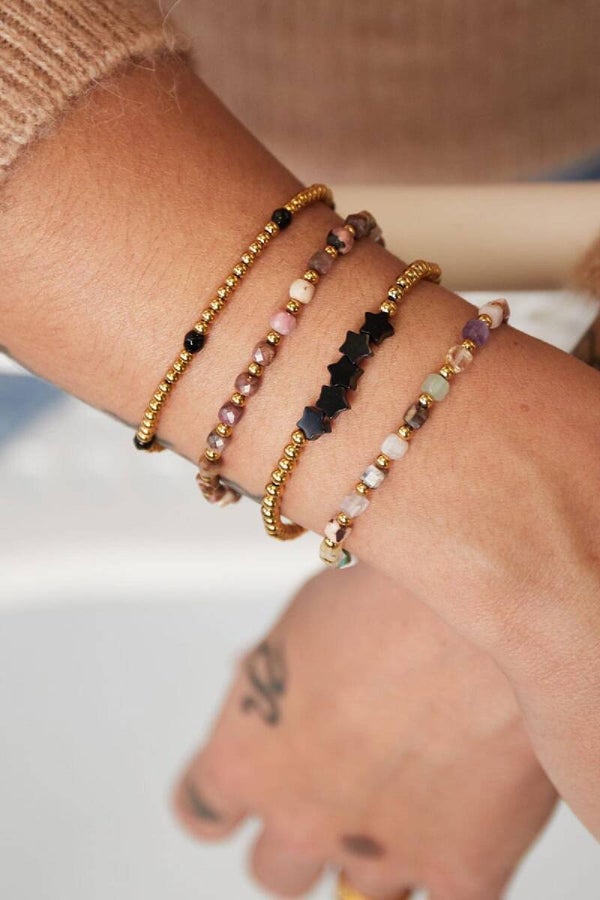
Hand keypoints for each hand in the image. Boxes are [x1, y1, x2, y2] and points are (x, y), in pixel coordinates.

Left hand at [173, 564, 555, 897]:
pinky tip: (459, 816)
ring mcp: (378, 853)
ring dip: (375, 851)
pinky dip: (446, 868)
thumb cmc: (393, 596)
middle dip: (301, 829)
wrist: (488, 606)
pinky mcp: (459, 870)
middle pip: (274, 869)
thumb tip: (261, 679)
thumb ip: (272, 672)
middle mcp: (300, 816)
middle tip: (339, 785)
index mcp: (248, 757)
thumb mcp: (303, 620)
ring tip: (413, 783)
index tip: (249, 788)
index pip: (202, 812)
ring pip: (357, 894)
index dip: (225, 801)